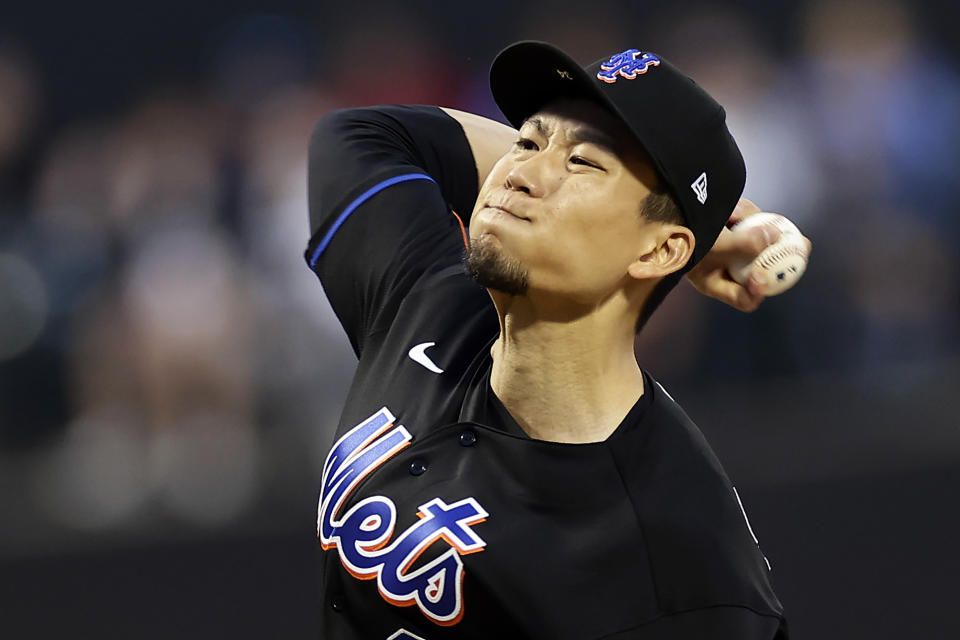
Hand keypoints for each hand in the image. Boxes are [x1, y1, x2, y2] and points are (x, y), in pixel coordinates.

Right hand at [686, 198, 812, 311]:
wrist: (664, 210)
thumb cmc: (681, 236)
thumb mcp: (711, 244)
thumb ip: (742, 244)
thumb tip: (775, 236)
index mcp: (716, 282)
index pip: (743, 297)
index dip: (758, 291)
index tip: (763, 276)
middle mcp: (725, 267)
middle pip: (760, 267)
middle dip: (782, 256)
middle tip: (803, 246)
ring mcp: (731, 246)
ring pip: (756, 240)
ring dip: (753, 225)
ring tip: (732, 215)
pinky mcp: (733, 226)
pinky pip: (749, 221)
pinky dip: (745, 212)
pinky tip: (732, 208)